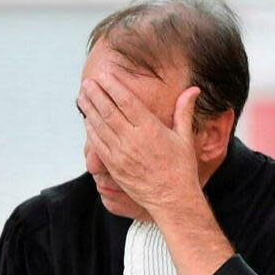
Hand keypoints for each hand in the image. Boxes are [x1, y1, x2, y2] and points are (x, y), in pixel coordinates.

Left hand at [78, 72, 201, 216]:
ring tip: (82, 95)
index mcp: (151, 129)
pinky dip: (90, 130)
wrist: (171, 199)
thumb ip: (184, 111)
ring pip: (100, 126)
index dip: (113, 87)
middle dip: (96, 95)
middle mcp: (133, 140)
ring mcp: (121, 154)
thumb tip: (193, 89)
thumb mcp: (184, 138)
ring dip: (89, 109)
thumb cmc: (180, 168)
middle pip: (109, 111)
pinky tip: (86, 119)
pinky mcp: (113, 166)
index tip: (103, 75)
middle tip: (87, 82)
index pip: (127, 102)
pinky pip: (98, 145)